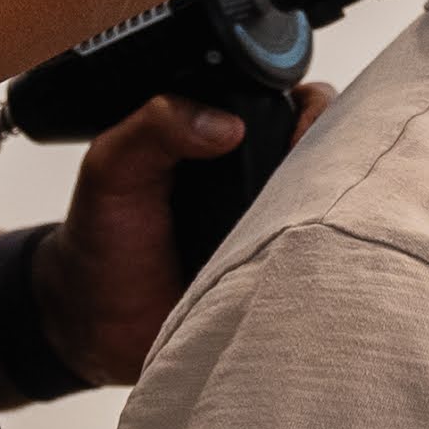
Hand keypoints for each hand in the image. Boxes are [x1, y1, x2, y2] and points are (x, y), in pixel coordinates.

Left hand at [32, 85, 331, 385]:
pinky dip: (322, 255)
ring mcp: (276, 226)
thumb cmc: (101, 241)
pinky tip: (304, 256)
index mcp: (218, 136)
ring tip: (302, 216)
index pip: (284, 101)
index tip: (299, 125)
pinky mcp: (283, 273)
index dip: (303, 107)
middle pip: (327, 147)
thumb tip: (222, 124)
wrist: (95, 327)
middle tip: (307, 173)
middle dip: (331, 153)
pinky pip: (322, 259)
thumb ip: (153, 126)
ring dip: (327, 206)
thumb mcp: (112, 167)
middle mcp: (257, 176)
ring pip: (333, 202)